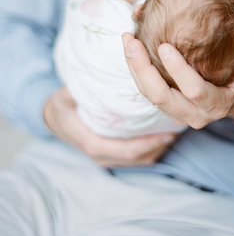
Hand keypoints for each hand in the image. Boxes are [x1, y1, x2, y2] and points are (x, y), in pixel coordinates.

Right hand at [43, 87, 176, 166]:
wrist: (52, 118)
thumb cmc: (62, 105)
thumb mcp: (66, 95)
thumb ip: (79, 88)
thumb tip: (94, 74)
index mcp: (93, 143)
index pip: (126, 150)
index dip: (148, 144)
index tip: (167, 134)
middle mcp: (101, 155)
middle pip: (137, 158)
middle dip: (159, 146)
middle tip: (178, 130)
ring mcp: (106, 157)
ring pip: (138, 160)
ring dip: (157, 149)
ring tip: (175, 132)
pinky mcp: (111, 155)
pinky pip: (135, 158)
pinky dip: (150, 149)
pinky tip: (163, 135)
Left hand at [123, 14, 233, 131]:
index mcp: (218, 104)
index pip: (195, 91)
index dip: (178, 71)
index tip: (164, 46)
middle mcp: (195, 114)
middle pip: (161, 97)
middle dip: (142, 70)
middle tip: (132, 40)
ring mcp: (178, 113)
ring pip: (149, 96)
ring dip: (134, 69)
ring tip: (127, 39)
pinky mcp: (167, 107)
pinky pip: (146, 92)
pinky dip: (136, 70)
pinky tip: (131, 46)